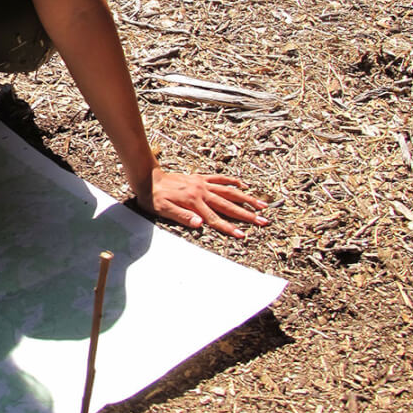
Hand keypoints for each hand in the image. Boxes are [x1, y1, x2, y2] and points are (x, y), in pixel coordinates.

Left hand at [135, 167, 269, 239]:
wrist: (148, 178)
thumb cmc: (154, 198)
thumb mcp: (163, 210)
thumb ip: (182, 216)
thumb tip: (199, 223)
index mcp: (194, 203)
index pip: (215, 219)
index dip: (229, 228)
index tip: (243, 235)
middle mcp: (202, 193)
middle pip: (229, 206)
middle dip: (247, 215)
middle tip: (263, 221)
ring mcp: (203, 184)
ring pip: (229, 191)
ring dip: (246, 198)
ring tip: (262, 204)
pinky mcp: (200, 178)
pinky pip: (219, 178)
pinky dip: (232, 181)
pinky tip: (242, 184)